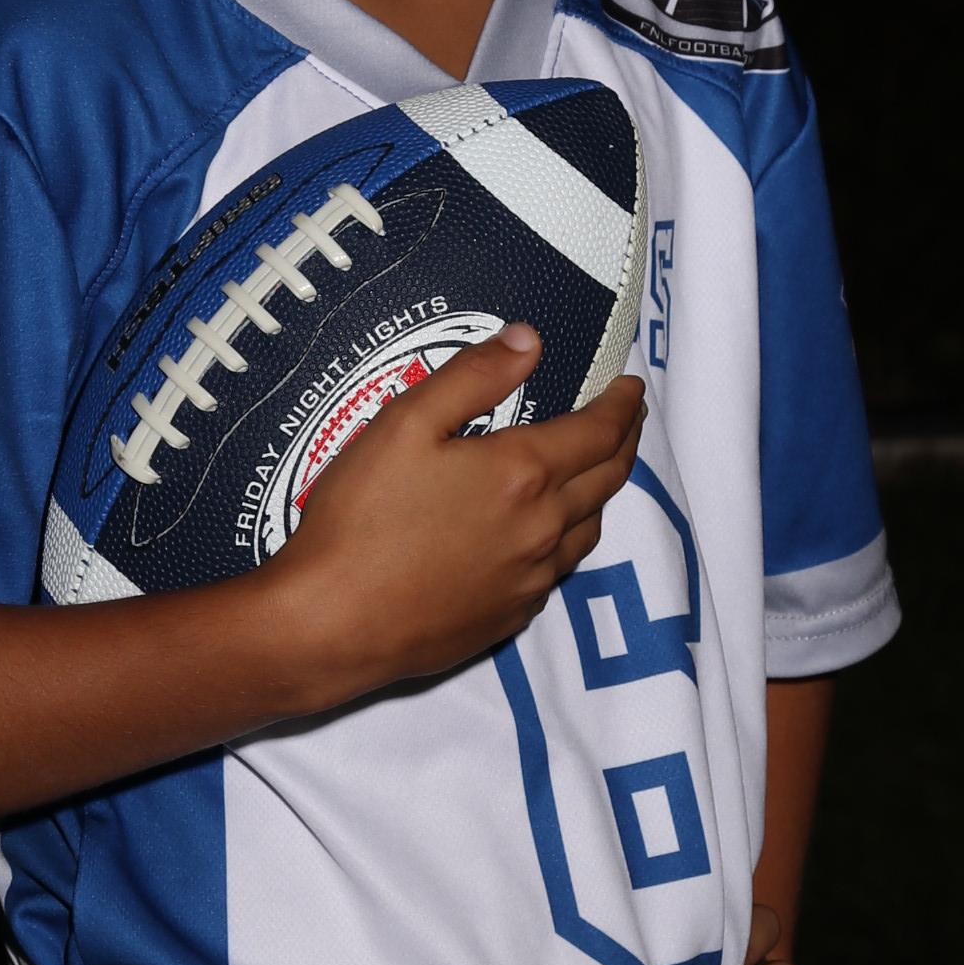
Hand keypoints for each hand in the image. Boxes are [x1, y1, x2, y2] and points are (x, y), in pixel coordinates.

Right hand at [269, 327, 644, 706]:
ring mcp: (530, 579)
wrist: (333, 623)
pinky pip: (557, 571)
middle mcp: (542, 528)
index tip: (630, 387)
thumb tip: (530, 341)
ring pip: (589, 529)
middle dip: (623, 442)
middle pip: (607, 479)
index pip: (599, 431)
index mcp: (522, 473)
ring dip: (601, 493)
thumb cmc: (360, 518)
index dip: (621, 405)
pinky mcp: (510, 617)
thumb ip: (473, 376)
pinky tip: (545, 536)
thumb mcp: (405, 424)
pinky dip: (567, 541)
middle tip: (627, 420)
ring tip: (595, 472)